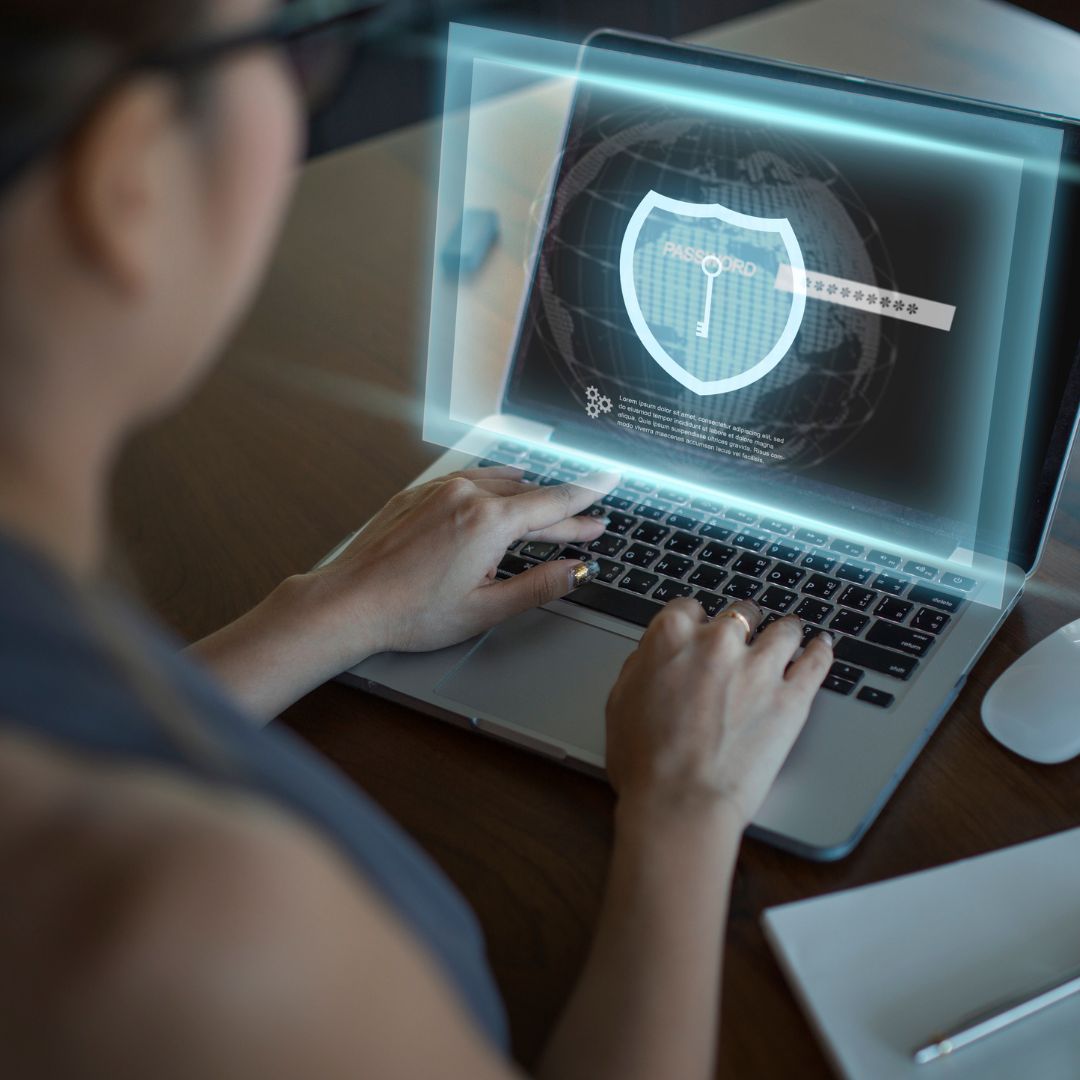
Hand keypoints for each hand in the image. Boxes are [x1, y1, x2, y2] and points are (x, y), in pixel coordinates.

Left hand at [304, 466, 616, 662]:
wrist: (350, 601)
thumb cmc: (412, 612)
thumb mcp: (486, 609)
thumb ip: (539, 585)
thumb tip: (577, 571)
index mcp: (490, 523)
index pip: (554, 504)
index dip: (587, 497)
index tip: (611, 482)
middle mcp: (467, 495)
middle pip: (530, 498)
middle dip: (562, 512)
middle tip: (589, 523)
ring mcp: (440, 490)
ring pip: (499, 484)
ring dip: (528, 497)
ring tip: (550, 506)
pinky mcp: (418, 493)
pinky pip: (469, 481)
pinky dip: (493, 486)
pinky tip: (500, 488)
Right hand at [605, 599, 832, 825]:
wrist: (679, 802)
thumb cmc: (644, 762)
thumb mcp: (620, 702)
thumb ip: (641, 666)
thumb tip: (652, 656)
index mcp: (671, 637)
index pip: (688, 607)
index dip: (696, 621)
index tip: (701, 630)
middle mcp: (718, 642)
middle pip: (739, 614)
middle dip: (741, 624)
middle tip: (742, 638)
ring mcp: (760, 667)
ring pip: (783, 630)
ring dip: (785, 630)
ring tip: (789, 634)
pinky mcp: (792, 697)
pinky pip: (817, 661)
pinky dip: (821, 650)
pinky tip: (822, 645)